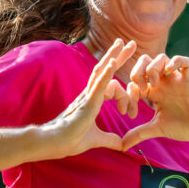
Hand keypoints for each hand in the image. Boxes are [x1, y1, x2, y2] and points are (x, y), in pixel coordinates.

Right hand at [43, 39, 137, 157]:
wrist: (55, 144)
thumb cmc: (70, 140)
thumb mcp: (96, 139)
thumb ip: (109, 139)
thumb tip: (122, 144)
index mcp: (92, 100)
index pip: (109, 82)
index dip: (123, 83)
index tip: (132, 92)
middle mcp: (89, 94)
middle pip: (105, 69)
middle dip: (118, 56)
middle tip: (131, 43)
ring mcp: (88, 96)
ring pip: (101, 71)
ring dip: (113, 56)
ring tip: (123, 42)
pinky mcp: (87, 101)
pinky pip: (98, 84)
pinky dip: (106, 72)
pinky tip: (113, 62)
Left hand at [121, 53, 188, 150]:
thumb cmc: (182, 127)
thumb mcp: (156, 129)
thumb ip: (138, 134)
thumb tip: (122, 146)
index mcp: (153, 91)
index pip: (134, 82)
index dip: (128, 95)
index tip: (132, 114)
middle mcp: (163, 82)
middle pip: (145, 61)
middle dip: (137, 72)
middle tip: (140, 90)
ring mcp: (176, 79)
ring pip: (161, 58)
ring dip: (152, 68)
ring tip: (152, 85)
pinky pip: (184, 61)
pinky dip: (176, 61)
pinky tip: (170, 72)